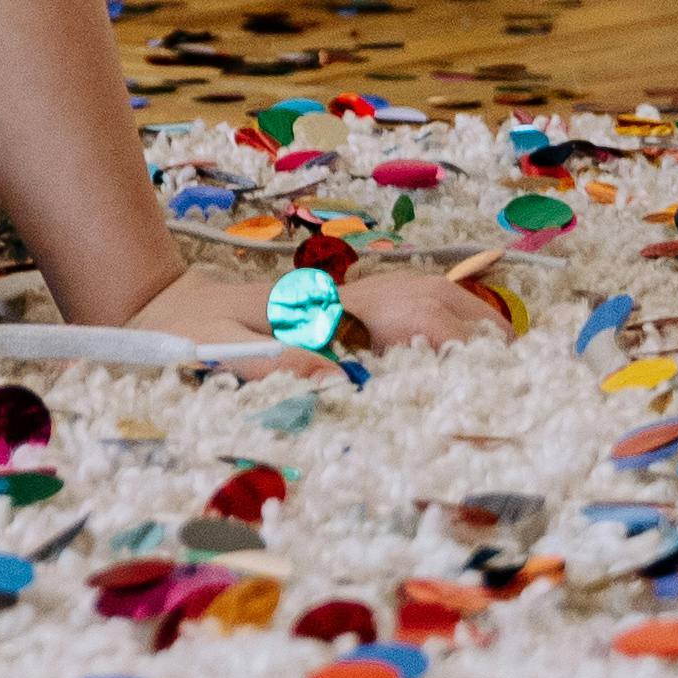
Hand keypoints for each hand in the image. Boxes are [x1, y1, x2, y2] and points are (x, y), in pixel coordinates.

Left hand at [109, 258, 504, 363]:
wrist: (155, 307)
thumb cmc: (184, 332)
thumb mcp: (216, 348)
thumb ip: (272, 360)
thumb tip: (336, 379)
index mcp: (323, 308)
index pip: (407, 315)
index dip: (453, 342)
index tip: (490, 375)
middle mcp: (342, 301)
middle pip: (430, 300)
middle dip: (478, 332)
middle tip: (523, 376)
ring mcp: (343, 304)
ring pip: (423, 298)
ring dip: (467, 325)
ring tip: (508, 364)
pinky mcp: (338, 316)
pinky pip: (402, 312)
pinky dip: (442, 323)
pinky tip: (462, 351)